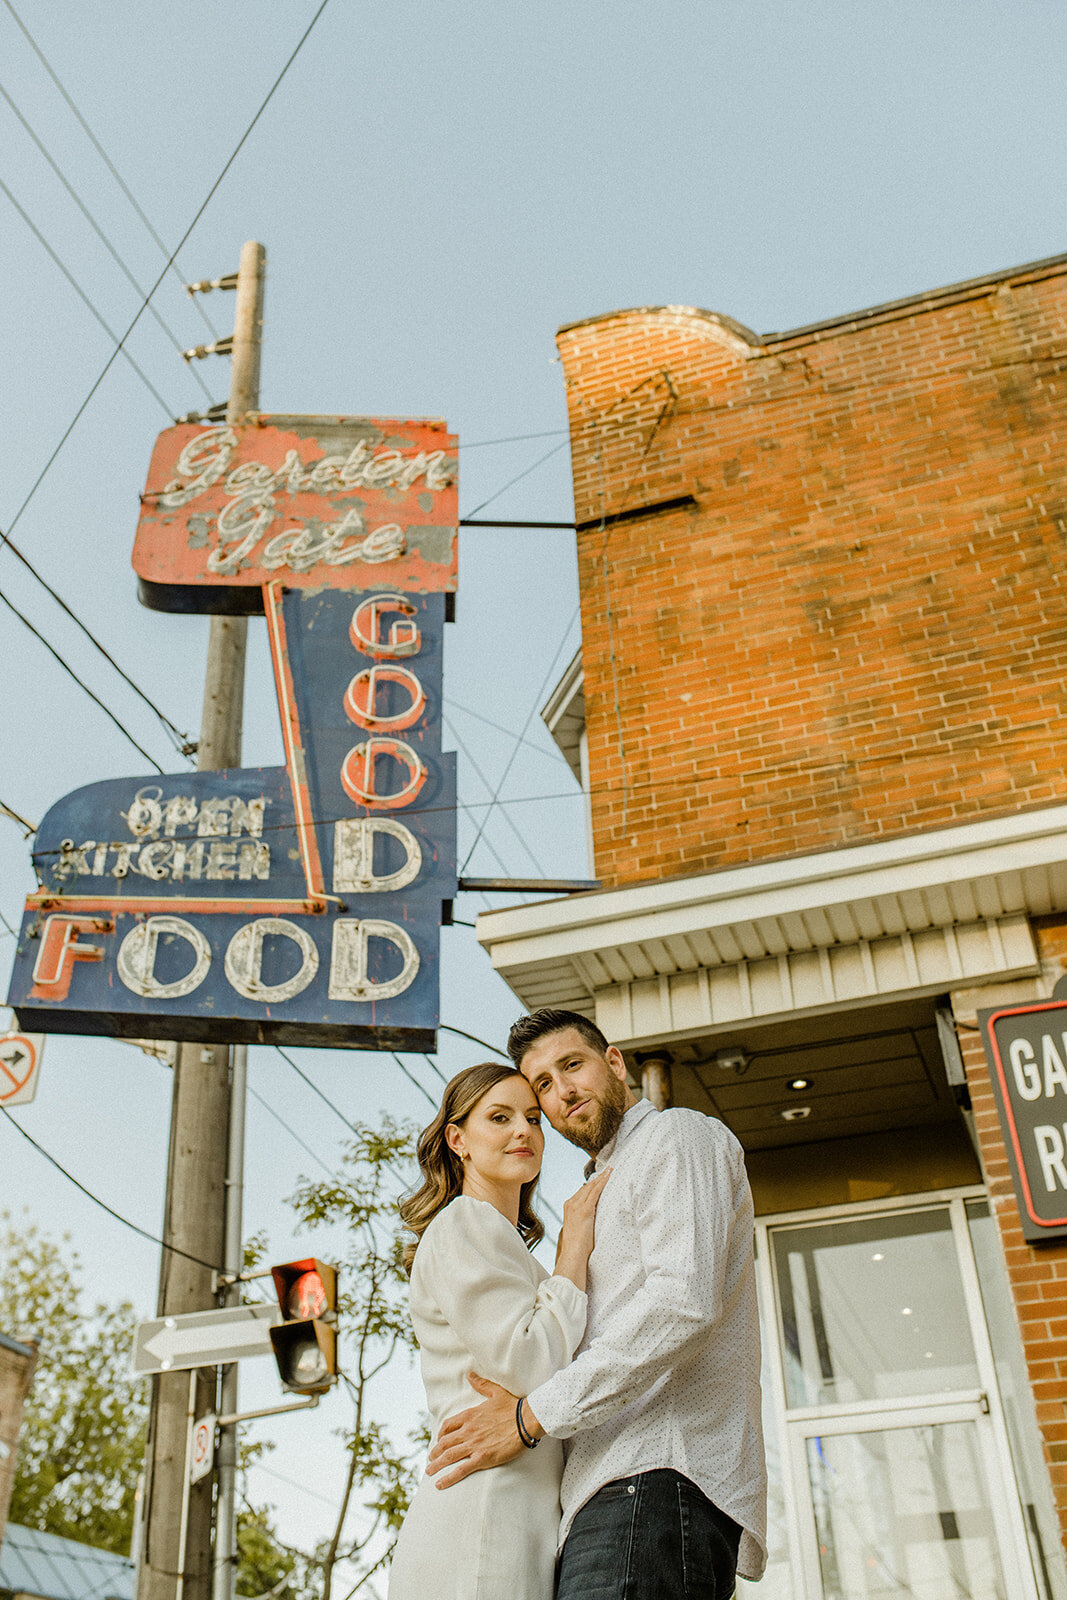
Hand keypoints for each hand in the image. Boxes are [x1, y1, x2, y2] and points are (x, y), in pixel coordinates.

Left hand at [427, 1372, 532, 1487]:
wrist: (527, 1420)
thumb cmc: (513, 1407)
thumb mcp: (495, 1392)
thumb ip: (481, 1385)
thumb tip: (470, 1375)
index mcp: (470, 1415)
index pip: (448, 1426)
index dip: (440, 1435)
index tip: (438, 1441)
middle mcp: (468, 1430)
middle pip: (444, 1442)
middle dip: (435, 1452)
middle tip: (430, 1459)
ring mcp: (474, 1445)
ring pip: (448, 1456)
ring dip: (436, 1465)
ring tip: (429, 1471)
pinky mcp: (482, 1458)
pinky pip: (461, 1470)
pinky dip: (448, 1478)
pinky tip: (440, 1484)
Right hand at [554, 1166, 610, 1290]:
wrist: (573, 1253)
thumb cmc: (577, 1246)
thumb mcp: (579, 1228)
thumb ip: (584, 1220)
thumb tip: (592, 1217)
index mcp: (568, 1207)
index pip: (582, 1191)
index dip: (592, 1184)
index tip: (600, 1177)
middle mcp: (571, 1203)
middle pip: (586, 1186)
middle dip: (597, 1178)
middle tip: (608, 1169)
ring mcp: (576, 1205)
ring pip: (591, 1187)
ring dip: (601, 1177)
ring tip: (610, 1170)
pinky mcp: (584, 1209)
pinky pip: (595, 1191)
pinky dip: (602, 1182)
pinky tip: (608, 1176)